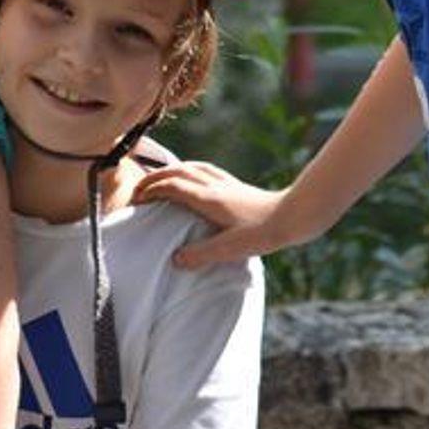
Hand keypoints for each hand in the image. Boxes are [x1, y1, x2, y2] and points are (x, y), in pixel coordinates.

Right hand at [134, 162, 288, 267]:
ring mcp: (225, 183)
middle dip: (153, 178)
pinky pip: (205, 170)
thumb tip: (175, 260)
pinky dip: (189, 170)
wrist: (294, 215)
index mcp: (208, 199)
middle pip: (176, 172)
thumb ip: (201, 255)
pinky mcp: (235, 185)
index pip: (170, 187)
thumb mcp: (230, 249)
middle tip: (137, 191)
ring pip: (190, 167)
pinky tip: (192, 176)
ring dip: (169, 171)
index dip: (149, 191)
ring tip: (157, 180)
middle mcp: (213, 186)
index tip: (135, 201)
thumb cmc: (263, 232)